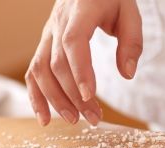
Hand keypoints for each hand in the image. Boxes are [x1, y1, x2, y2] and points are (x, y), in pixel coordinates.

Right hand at [25, 0, 142, 126]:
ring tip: (73, 120)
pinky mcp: (44, 44)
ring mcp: (47, 33)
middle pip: (58, 63)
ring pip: (40, 70)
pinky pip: (33, 71)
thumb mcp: (129, 11)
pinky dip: (36, 96)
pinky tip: (44, 118)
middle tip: (93, 118)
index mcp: (80, 10)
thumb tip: (127, 74)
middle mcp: (58, 22)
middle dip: (74, 95)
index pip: (74, 42)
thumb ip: (131, 41)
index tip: (90, 96)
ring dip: (54, 99)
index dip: (79, 70)